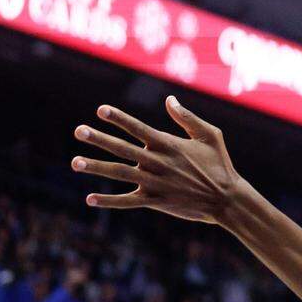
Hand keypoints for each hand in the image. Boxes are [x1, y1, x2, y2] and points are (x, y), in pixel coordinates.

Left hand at [72, 97, 242, 224]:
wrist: (226, 199)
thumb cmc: (220, 164)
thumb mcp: (210, 135)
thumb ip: (188, 118)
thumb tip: (169, 100)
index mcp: (169, 145)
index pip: (138, 128)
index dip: (119, 119)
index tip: (100, 110)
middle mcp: (158, 162)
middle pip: (122, 148)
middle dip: (99, 138)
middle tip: (78, 130)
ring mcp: (155, 183)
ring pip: (119, 173)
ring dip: (96, 167)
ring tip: (75, 162)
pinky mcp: (155, 201)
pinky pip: (127, 201)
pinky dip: (108, 201)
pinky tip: (89, 198)